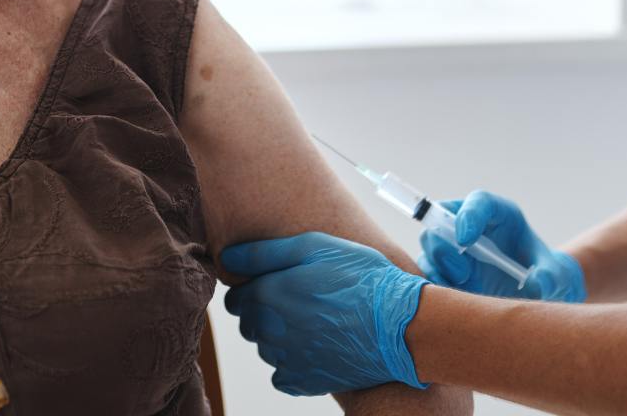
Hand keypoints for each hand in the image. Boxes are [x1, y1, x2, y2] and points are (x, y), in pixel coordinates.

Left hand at [221, 232, 428, 395]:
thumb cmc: (361, 278)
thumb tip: (225, 258)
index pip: (234, 299)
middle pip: (248, 324)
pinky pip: (282, 375)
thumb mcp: (315, 246)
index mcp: (267, 295)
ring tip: (316, 320)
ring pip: (265, 348)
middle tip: (301, 299)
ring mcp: (286, 360)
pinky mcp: (304, 382)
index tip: (278, 283)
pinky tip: (317, 346)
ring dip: (279, 336)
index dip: (253, 288)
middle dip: (265, 312)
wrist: (401, 325)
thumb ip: (264, 252)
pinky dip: (293, 364)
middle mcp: (269, 331)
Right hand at [418, 190, 585, 301]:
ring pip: (430, 245)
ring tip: (460, 287)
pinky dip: (433, 284)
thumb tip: (535, 284)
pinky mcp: (448, 272)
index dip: (468, 215)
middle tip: (462, 272)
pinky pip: (428, 272)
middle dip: (444, 244)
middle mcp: (474, 228)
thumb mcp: (558, 276)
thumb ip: (550, 277)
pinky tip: (450, 300)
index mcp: (501, 216)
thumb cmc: (550, 276)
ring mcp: (457, 249)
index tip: (466, 239)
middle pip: (442, 220)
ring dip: (437, 266)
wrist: (541, 295)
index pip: (479, 202)